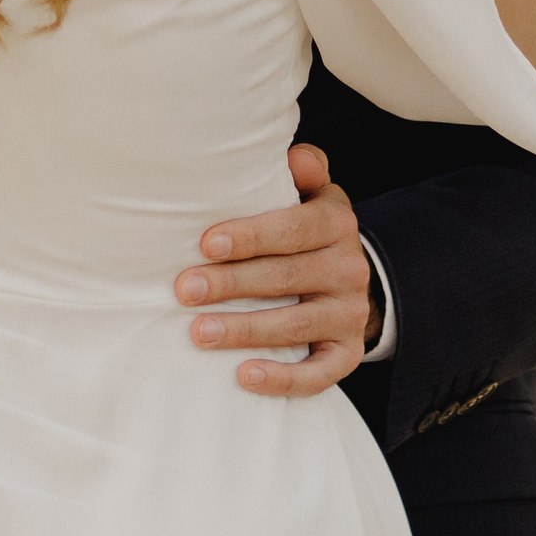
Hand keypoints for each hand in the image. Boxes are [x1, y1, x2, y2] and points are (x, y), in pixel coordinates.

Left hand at [175, 144, 374, 397]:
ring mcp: (350, 313)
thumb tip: (293, 156)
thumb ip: (304, 171)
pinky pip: (320, 373)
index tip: (207, 244)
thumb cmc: (308, 230)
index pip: (294, 228)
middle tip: (184, 290)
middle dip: (232, 284)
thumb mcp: (313, 193)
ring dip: (245, 330)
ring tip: (199, 333)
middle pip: (287, 277)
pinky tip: (244, 376)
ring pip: (296, 326)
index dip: (251, 236)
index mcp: (336, 223)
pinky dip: (283, 379)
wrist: (351, 277)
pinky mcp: (348, 352)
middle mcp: (349, 268)